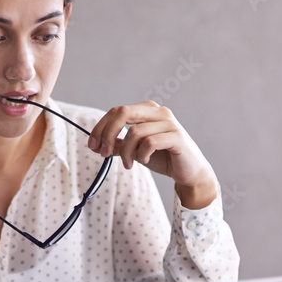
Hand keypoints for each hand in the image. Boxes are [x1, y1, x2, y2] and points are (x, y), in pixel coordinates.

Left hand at [87, 101, 217, 208]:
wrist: (189, 171)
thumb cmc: (164, 158)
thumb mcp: (136, 151)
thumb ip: (119, 145)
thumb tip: (97, 145)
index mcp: (147, 110)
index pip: (116, 111)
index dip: (100, 128)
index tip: (92, 146)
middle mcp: (158, 112)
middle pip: (122, 113)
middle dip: (107, 134)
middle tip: (103, 153)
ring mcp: (169, 123)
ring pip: (134, 132)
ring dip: (126, 152)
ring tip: (129, 165)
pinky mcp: (176, 137)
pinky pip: (150, 142)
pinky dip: (142, 155)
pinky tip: (145, 161)